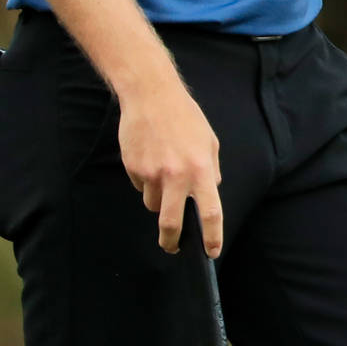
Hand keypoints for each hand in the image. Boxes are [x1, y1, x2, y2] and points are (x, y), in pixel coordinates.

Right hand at [118, 79, 223, 256]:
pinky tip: (150, 158)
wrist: (152, 95)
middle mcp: (176, 175)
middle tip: (173, 247)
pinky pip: (141, 186)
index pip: (210, 212)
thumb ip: (210, 170)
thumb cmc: (185, 117)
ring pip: (153, 204)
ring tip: (162, 171)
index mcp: (200, 169)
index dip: (212, 236)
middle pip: (171, 223)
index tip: (212, 251)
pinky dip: (146, 180)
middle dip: (172, 241)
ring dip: (158, 199)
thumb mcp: (208, 141)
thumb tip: (211, 192)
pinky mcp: (134, 168)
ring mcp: (152, 173)